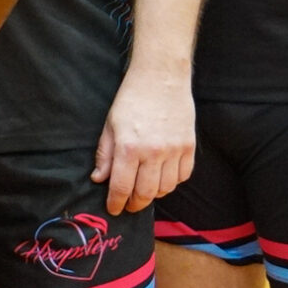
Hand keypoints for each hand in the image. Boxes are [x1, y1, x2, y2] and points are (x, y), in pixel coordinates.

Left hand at [91, 66, 194, 213]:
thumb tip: (99, 179)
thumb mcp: (110, 125)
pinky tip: (163, 178)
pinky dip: (172, 182)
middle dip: (135, 204)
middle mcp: (153, 152)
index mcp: (129, 147)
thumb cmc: (131, 99)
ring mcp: (174, 150)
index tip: (113, 209)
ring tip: (145, 191)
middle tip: (129, 205)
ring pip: (166, 188)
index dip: (116, 202)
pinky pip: (183, 176)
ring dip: (154, 195)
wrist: (161, 78)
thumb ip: (105, 155)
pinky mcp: (189, 146)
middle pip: (146, 193)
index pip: (122, 186)